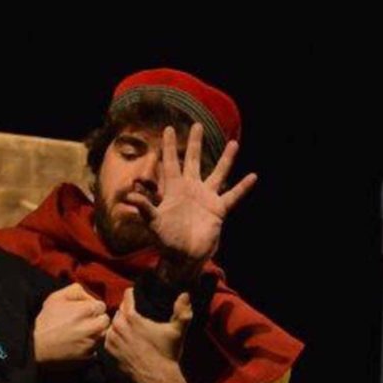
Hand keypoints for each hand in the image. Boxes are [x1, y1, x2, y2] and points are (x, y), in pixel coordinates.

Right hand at [31, 284, 109, 366]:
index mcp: (86, 310)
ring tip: (81, 332)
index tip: (85, 310)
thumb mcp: (57, 297)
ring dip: (95, 332)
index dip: (93, 307)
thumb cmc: (46, 320)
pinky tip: (78, 342)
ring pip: (102, 335)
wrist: (37, 345)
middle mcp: (91, 326)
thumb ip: (76, 290)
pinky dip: (90, 345)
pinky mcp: (87, 355)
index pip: (102, 306)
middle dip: (98, 319)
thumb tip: (88, 295)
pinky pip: (96, 348)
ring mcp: (91, 342)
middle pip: (105, 321)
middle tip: (86, 321)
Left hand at [101, 290, 192, 382]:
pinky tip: (125, 340)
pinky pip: (108, 336)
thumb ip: (183, 312)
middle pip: (119, 310)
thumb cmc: (166, 354)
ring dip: (120, 324)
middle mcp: (118, 326)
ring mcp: (111, 339)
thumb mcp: (177, 331)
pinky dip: (115, 336)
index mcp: (132, 317)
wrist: (156, 379)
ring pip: (113, 323)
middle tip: (137, 316)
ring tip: (131, 329)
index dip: (133, 294)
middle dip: (127, 311)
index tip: (137, 296)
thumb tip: (185, 294)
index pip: (127, 295)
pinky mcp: (108, 350)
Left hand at [125, 123, 256, 281]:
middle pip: (194, 161)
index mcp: (174, 190)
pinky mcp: (218, 210)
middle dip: (194, 144)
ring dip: (226, 160)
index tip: (168, 129)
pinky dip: (242, 187)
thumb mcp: (154, 224)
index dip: (170, 147)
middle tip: (197, 125)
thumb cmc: (166, 242)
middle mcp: (191, 190)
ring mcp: (206, 198)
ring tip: (234, 143)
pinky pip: (233, 195)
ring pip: (218, 173)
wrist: (184, 257)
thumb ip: (145, 208)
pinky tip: (253, 176)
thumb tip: (130, 196)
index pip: (171, 163)